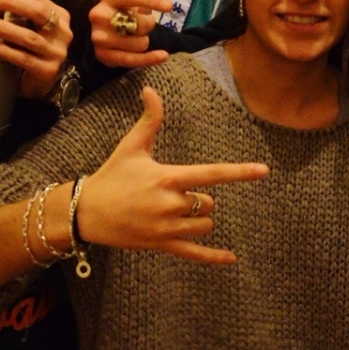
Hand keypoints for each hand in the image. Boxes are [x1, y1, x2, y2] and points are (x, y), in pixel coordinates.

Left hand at [0, 0, 70, 99]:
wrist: (43, 83)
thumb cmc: (33, 50)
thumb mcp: (32, 28)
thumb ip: (20, 16)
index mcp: (60, 16)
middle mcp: (62, 32)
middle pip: (38, 12)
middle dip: (11, 4)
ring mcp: (57, 52)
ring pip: (28, 36)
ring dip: (2, 28)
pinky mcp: (47, 70)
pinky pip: (21, 57)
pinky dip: (1, 49)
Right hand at [76, 87, 268, 262]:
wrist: (85, 211)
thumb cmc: (111, 176)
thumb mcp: (131, 146)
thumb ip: (149, 120)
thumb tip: (151, 90)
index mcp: (168, 177)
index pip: (212, 174)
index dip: (239, 172)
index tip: (263, 171)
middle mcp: (171, 204)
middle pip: (209, 203)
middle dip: (201, 199)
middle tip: (175, 194)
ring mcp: (166, 227)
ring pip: (204, 224)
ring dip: (200, 219)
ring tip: (178, 212)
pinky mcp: (160, 245)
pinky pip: (193, 254)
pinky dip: (213, 257)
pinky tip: (231, 259)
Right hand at [90, 0, 174, 68]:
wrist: (111, 34)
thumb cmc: (125, 7)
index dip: (150, 0)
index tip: (169, 5)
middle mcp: (98, 16)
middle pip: (139, 23)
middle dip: (148, 24)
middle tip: (141, 23)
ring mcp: (99, 38)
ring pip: (139, 43)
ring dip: (146, 41)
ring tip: (137, 36)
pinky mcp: (104, 57)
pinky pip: (134, 61)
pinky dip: (151, 59)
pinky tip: (162, 55)